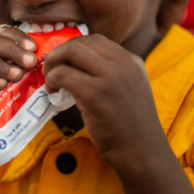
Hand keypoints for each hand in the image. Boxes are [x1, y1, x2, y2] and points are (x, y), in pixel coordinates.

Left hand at [43, 35, 162, 169]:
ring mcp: (110, 76)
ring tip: (50, 79)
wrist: (143, 153)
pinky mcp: (95, 93)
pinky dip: (52, 79)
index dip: (75, 48)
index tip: (66, 62)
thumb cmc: (133, 126)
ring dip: (53, 62)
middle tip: (51, 68)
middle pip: (81, 43)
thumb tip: (79, 65)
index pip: (96, 40)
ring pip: (70, 52)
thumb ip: (112, 73)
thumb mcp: (130, 88)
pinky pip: (64, 74)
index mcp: (131, 60)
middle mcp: (123, 63)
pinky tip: (52, 91)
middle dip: (60, 52)